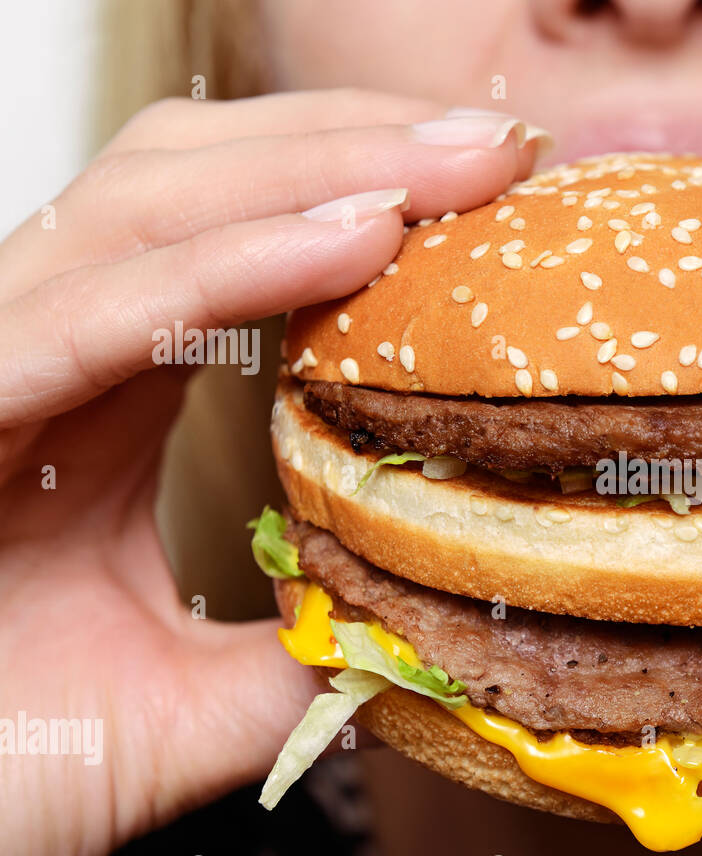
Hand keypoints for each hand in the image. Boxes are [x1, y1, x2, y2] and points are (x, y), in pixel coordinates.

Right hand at [0, 90, 546, 855]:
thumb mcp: (185, 711)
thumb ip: (296, 653)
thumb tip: (417, 626)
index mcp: (95, 407)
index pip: (232, 246)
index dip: (359, 199)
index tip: (496, 202)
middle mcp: (41, 357)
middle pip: (196, 182)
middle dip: (355, 146)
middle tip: (503, 143)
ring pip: (147, 210)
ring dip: (316, 171)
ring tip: (459, 164)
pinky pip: (92, 313)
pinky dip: (227, 266)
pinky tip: (355, 237)